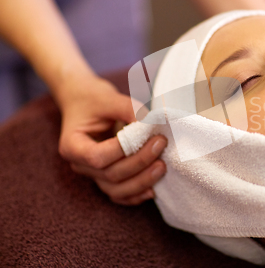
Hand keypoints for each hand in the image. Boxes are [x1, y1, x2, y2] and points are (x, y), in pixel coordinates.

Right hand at [57, 74, 166, 204]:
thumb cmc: (94, 100)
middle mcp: (80, 165)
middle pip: (110, 175)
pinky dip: (136, 195)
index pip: (97, 157)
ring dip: (142, 182)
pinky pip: (120, 195)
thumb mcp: (109, 98)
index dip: (123, 150)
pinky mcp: (105, 179)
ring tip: (162, 167)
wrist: (86, 103)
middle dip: (140, 162)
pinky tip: (154, 189)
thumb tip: (154, 125)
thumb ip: (130, 110)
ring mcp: (93, 175)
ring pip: (116, 190)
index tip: (147, 134)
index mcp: (73, 145)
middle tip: (161, 144)